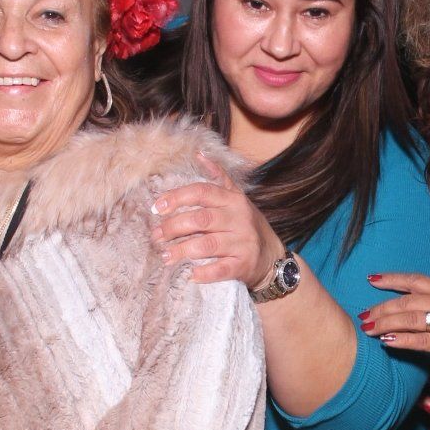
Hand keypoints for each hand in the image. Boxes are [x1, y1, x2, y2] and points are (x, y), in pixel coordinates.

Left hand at [150, 166, 283, 291]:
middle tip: (157, 236)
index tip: (156, 207)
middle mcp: (239, 219)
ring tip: (165, 256)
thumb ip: (219, 178)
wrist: (272, 258)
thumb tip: (199, 154)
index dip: (177, 198)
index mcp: (233, 200)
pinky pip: (221, 269)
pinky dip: (204, 273)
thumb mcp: (237, 199)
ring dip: (182, 251)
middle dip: (174, 227)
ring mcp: (242, 243)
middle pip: (200, 219)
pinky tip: (190, 275)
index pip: (202, 192)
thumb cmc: (247, 226)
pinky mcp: (243, 265)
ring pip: (207, 245)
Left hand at [362, 273, 429, 367]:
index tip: (372, 279)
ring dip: (385, 323)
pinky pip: (422, 341)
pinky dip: (402, 340)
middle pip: (405, 301)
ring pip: (410, 320)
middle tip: (363, 315)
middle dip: (381, 308)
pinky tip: (387, 342)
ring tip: (368, 329)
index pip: (414, 280)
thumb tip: (427, 306)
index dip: (392, 279)